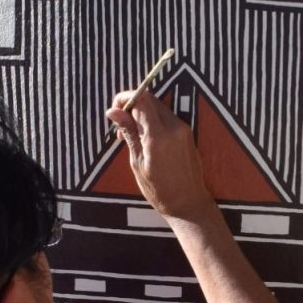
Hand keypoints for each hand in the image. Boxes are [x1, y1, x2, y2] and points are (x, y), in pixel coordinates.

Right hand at [106, 88, 215, 222]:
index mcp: (159, 136)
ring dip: (142, 113)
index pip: (142, 100)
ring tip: (131, 135)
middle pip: (150, 100)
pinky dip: (152, 120)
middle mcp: (174, 128)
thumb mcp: (137, 163)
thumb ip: (128, 133)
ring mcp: (183, 129)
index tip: (114, 110)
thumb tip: (113, 111)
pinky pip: (166, 117)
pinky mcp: (187, 133)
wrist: (189, 204)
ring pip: (158, 107)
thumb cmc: (160, 191)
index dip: (125, 98)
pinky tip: (145, 138)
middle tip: (120, 126)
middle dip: (132, 106)